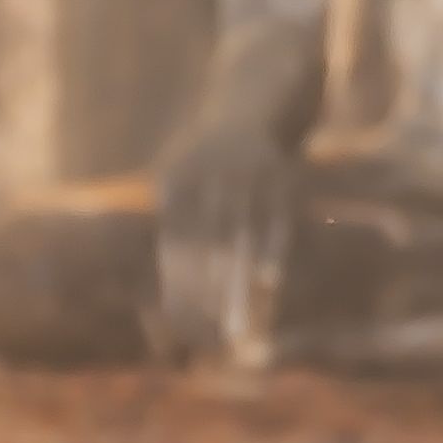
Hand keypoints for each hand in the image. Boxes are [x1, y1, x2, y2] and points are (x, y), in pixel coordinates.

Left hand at [152, 105, 298, 364]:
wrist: (252, 102)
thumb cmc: (211, 159)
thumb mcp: (183, 182)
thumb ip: (177, 229)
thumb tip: (165, 288)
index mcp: (176, 183)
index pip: (175, 247)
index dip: (180, 287)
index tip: (183, 329)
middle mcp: (207, 177)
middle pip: (205, 250)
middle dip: (206, 297)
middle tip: (207, 340)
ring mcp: (245, 175)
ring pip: (239, 242)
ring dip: (237, 287)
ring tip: (235, 328)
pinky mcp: (278, 175)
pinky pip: (274, 224)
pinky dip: (270, 255)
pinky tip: (267, 286)